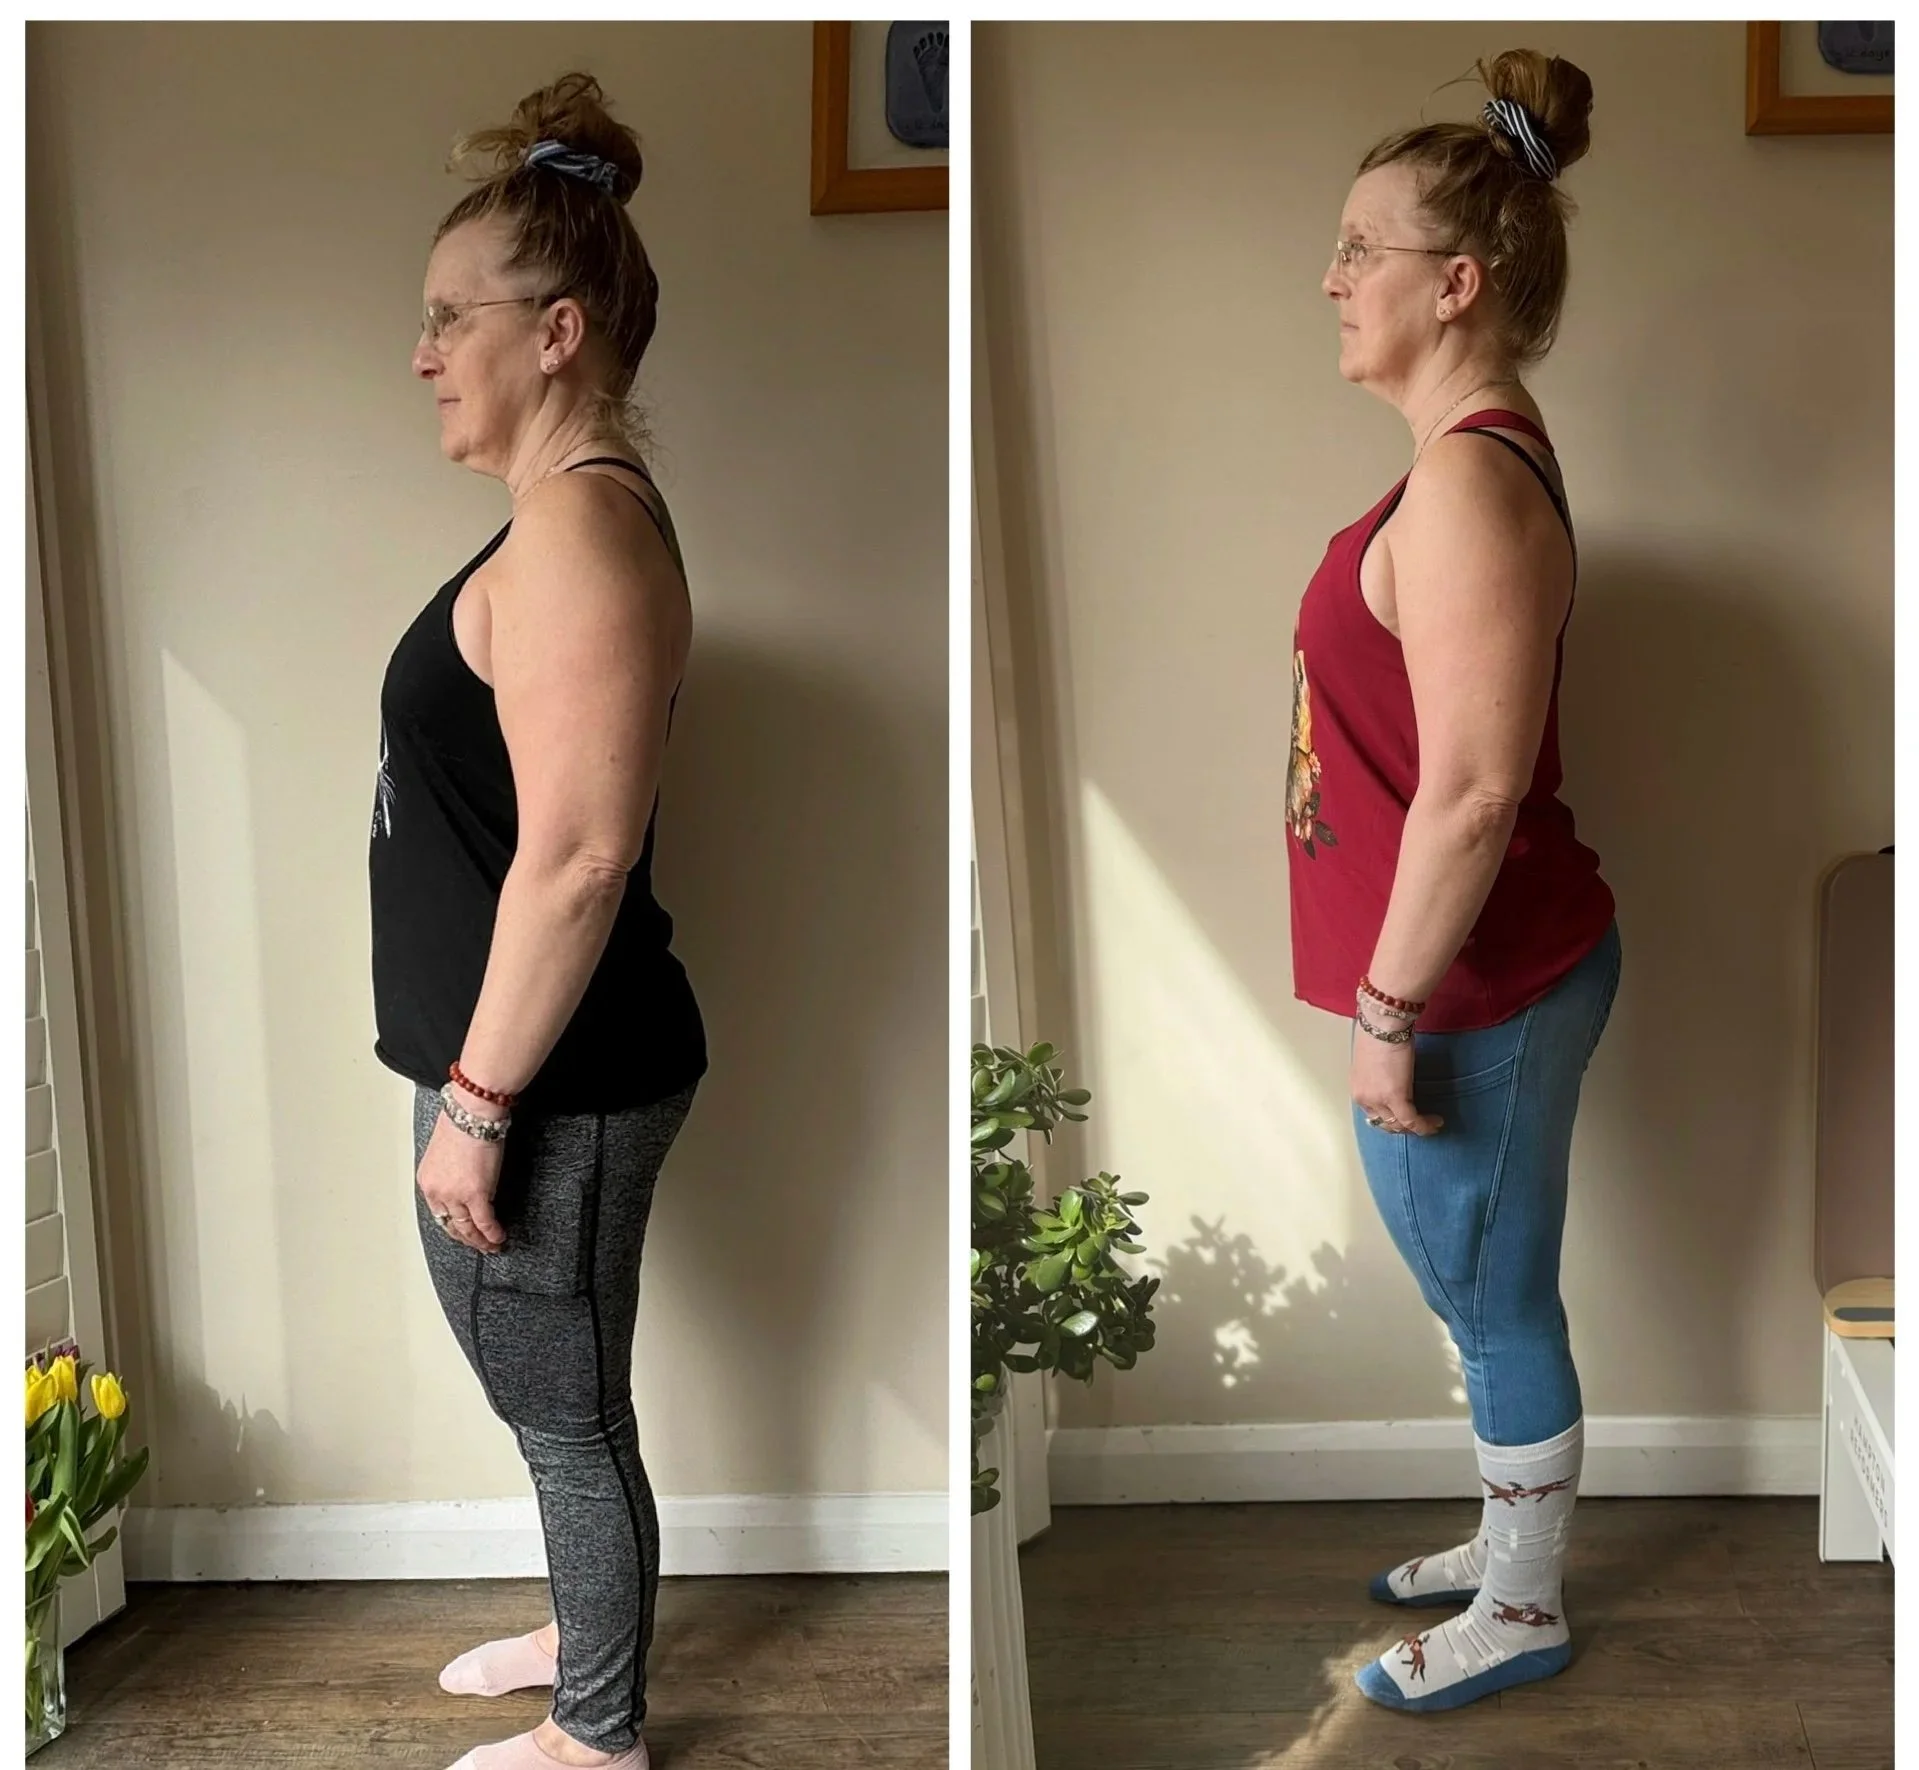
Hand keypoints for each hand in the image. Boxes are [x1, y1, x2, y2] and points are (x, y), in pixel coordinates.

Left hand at [416, 1103, 508, 1253]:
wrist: (472, 1114)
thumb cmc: (463, 1121)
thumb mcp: (446, 1151)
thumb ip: (451, 1171)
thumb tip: (464, 1178)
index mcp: (427, 1180)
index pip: (439, 1212)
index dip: (452, 1226)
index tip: (462, 1232)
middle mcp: (437, 1192)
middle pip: (451, 1225)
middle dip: (466, 1238)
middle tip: (478, 1244)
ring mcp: (455, 1196)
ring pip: (467, 1229)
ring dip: (480, 1241)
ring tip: (491, 1245)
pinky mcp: (475, 1195)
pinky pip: (485, 1222)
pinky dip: (492, 1234)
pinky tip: (499, 1237)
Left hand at [1351, 1027, 1443, 1136]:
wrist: (1383, 1024)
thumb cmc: (1378, 1033)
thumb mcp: (1373, 1060)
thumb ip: (1379, 1076)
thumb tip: (1391, 1080)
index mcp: (1357, 1088)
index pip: (1373, 1114)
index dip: (1390, 1119)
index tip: (1404, 1118)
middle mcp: (1363, 1098)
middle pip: (1384, 1123)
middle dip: (1403, 1127)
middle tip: (1420, 1124)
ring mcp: (1378, 1099)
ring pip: (1398, 1125)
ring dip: (1416, 1128)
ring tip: (1431, 1124)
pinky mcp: (1395, 1097)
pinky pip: (1411, 1120)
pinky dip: (1424, 1125)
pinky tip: (1436, 1122)